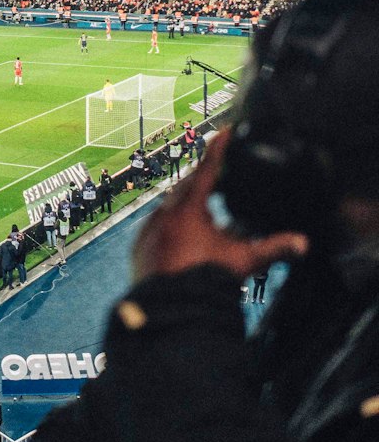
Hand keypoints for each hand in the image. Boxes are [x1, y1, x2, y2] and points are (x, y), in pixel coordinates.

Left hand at [131, 131, 308, 283]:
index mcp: (189, 209)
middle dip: (203, 180)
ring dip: (185, 205)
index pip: (208, 170)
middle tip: (218, 175)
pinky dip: (169, 226)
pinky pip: (155, 228)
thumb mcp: (243, 261)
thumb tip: (302, 243)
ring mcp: (149, 230)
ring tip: (202, 208)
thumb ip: (273, 249)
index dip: (219, 149)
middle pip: (186, 187)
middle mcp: (165, 214)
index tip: (225, 130)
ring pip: (168, 207)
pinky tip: (180, 235)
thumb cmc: (206, 281)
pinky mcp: (139, 248)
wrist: (170, 310)